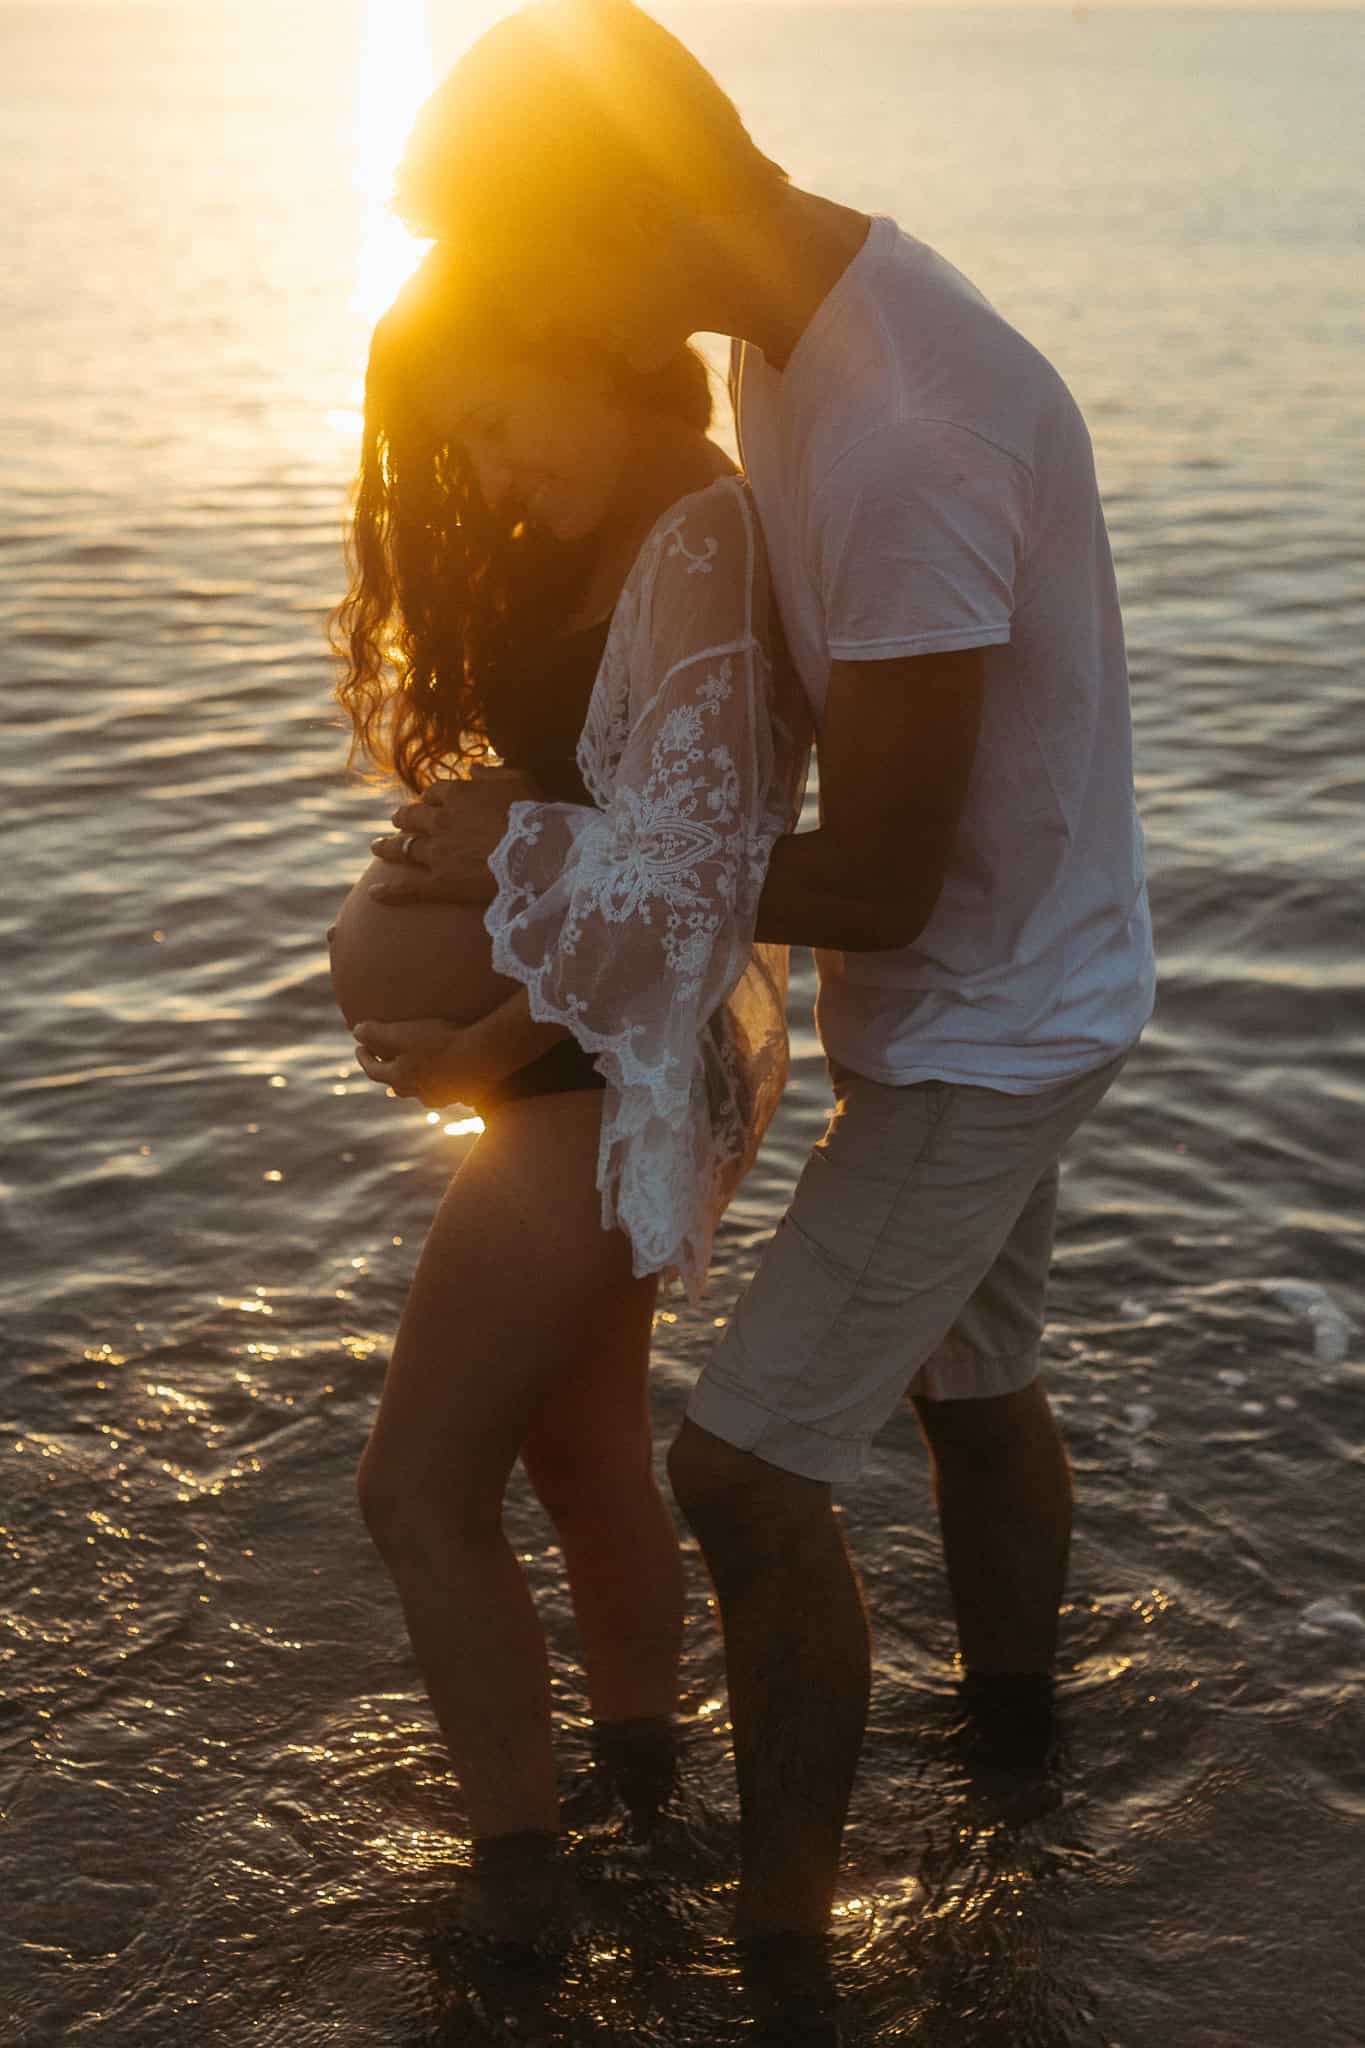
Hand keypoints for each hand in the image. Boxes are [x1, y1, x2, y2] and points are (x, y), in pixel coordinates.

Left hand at [353, 1018, 495, 1108]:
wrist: (483, 1057)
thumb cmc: (441, 1043)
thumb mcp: (403, 1034)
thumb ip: (376, 1033)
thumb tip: (356, 1031)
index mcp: (400, 1077)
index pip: (373, 1070)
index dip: (364, 1057)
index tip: (359, 1046)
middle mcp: (418, 1092)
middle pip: (395, 1084)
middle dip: (387, 1072)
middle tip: (383, 1061)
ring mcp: (442, 1095)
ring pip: (420, 1091)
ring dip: (412, 1081)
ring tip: (414, 1072)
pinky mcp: (463, 1092)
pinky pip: (445, 1089)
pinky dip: (438, 1082)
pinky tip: (446, 1075)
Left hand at [369, 766, 533, 905]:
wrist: (539, 856)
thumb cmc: (537, 816)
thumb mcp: (519, 781)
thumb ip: (493, 773)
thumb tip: (473, 768)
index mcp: (459, 794)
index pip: (435, 793)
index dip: (429, 798)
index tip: (428, 802)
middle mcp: (441, 821)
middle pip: (412, 816)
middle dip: (403, 818)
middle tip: (398, 821)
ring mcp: (437, 852)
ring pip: (403, 847)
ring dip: (388, 846)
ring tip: (377, 847)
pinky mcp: (439, 883)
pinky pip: (408, 887)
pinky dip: (389, 892)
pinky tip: (373, 894)